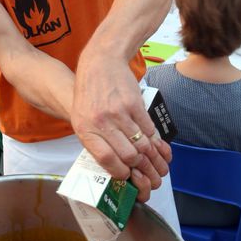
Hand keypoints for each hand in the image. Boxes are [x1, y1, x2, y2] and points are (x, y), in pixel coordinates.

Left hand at [71, 52, 170, 201]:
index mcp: (85, 129)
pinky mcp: (135, 104)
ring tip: (157, 164)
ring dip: (152, 158)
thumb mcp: (83, 119)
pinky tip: (156, 146)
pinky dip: (155, 141)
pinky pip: (149, 130)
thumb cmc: (90, 95)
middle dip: (141, 168)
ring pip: (142, 145)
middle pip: (128, 156)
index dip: (120, 172)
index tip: (127, 176)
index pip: (106, 159)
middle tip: (147, 172)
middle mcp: (102, 122)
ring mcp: (119, 113)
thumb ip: (96, 142)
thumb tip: (116, 167)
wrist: (100, 64)